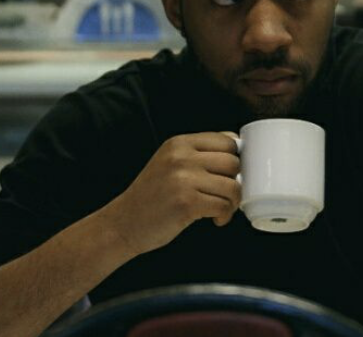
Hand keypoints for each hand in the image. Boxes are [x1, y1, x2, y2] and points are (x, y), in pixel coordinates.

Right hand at [105, 132, 240, 256]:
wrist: (124, 222)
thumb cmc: (153, 195)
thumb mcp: (170, 162)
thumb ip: (199, 152)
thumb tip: (239, 148)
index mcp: (179, 143)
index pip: (226, 140)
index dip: (236, 158)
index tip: (230, 174)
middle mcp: (181, 157)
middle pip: (233, 163)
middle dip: (236, 181)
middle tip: (227, 195)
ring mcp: (183, 180)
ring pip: (232, 186)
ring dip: (232, 202)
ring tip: (221, 209)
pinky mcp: (186, 203)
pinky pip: (222, 206)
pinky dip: (224, 216)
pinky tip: (215, 220)